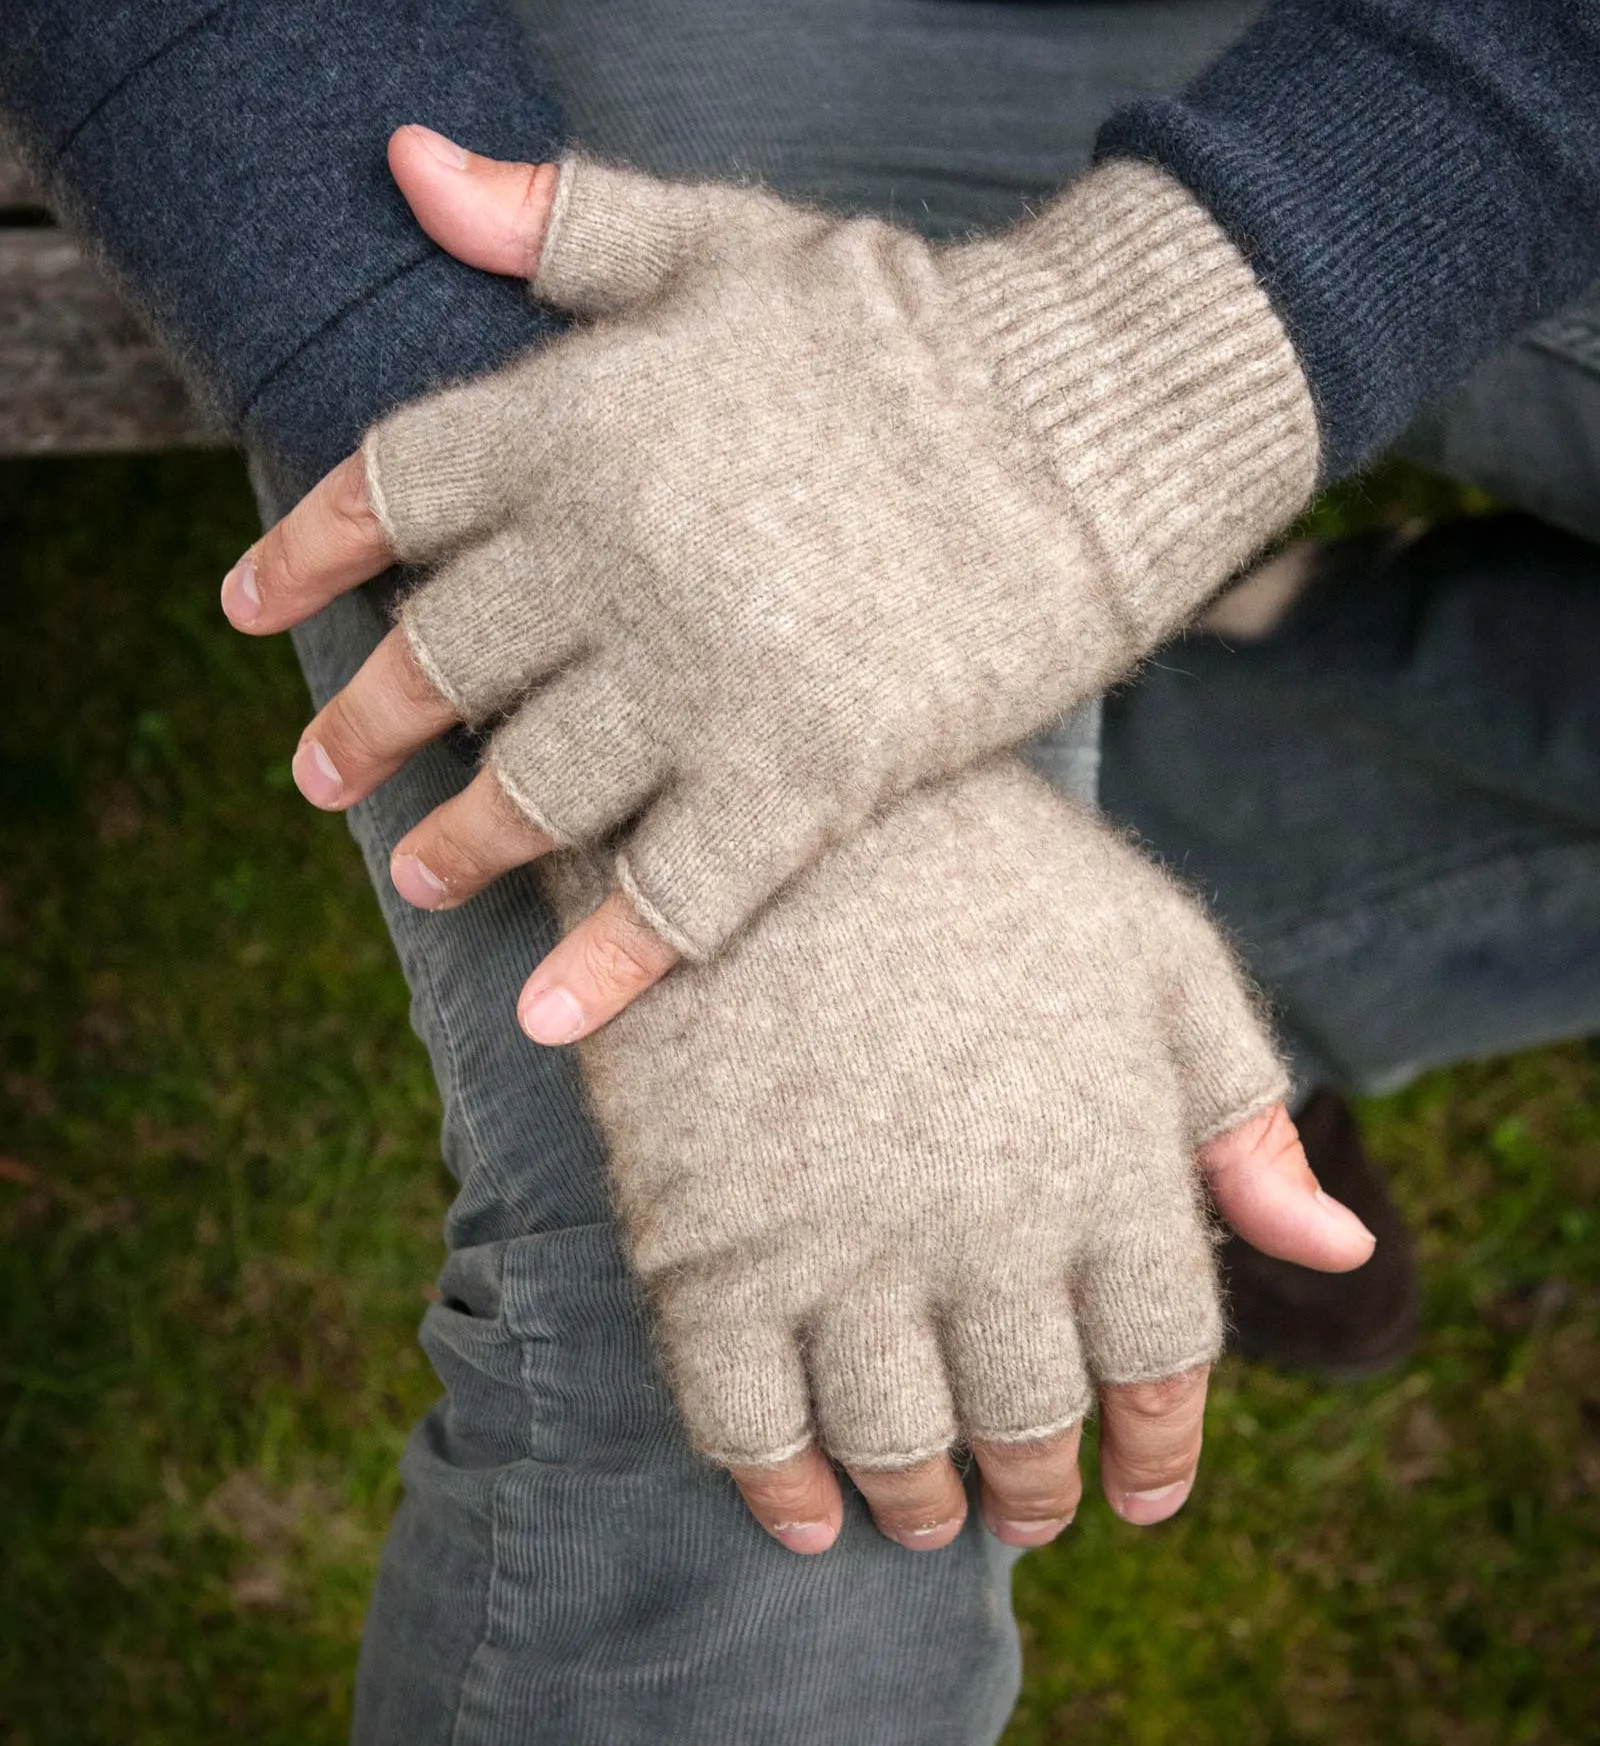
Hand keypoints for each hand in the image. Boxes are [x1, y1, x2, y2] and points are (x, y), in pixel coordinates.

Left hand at [226, 127, 1318, 976]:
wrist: (1088, 411)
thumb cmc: (903, 323)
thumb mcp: (725, 237)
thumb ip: (562, 215)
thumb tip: (401, 157)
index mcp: (575, 417)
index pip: (384, 490)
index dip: (304, 550)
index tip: (251, 603)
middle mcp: (609, 551)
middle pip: (437, 661)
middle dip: (366, 723)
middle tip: (324, 771)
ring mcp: (701, 672)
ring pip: (531, 791)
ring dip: (463, 846)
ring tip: (427, 872)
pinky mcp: (803, 770)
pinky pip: (671, 896)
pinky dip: (605, 968)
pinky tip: (548, 1020)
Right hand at [538, 756, 1374, 1554]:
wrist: (775, 790)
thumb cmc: (983, 863)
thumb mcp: (1152, 953)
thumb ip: (1243, 1113)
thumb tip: (1339, 1253)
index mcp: (1112, 1164)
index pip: (1163, 1365)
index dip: (1158, 1446)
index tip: (1142, 1492)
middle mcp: (990, 1232)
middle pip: (1030, 1420)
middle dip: (1036, 1485)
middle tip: (1024, 1506)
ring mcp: (842, 1246)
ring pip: (896, 1443)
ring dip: (921, 1503)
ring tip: (927, 1513)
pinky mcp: (708, 1244)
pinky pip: (745, 1423)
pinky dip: (779, 1491)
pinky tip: (807, 1508)